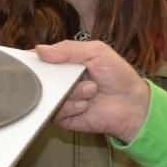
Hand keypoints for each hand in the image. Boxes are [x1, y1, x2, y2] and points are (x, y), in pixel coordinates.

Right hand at [35, 41, 149, 142]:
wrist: (132, 105)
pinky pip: (55, 112)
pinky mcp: (63, 117)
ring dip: (71, 92)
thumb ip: (68, 49)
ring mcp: (61, 99)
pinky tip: (86, 105)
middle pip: (39, 78)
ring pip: (49, 95)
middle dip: (55, 77)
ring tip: (91, 90)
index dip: (35, 59)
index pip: (41, 58)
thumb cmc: (118, 76)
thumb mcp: (96, 51)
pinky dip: (72, 107)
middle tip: (72, 76)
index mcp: (66, 62)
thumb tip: (40, 49)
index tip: (35, 59)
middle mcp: (60, 80)